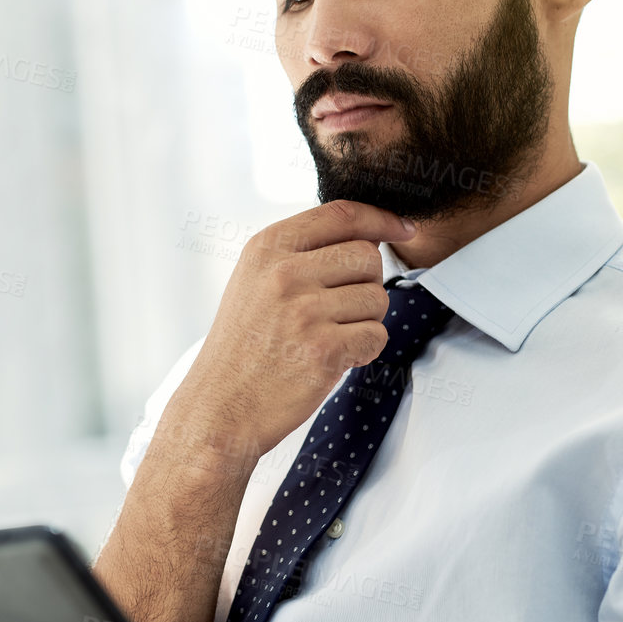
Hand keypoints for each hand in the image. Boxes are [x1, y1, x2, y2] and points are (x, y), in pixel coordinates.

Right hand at [169, 200, 414, 463]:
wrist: (219, 407)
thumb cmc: (242, 347)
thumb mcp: (254, 281)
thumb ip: (301, 253)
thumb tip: (367, 237)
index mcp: (266, 248)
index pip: (341, 214)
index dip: (381, 219)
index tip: (403, 228)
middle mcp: (284, 272)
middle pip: (367, 256)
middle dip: (367, 283)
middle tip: (340, 311)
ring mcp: (304, 310)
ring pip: (377, 297)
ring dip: (365, 320)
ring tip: (330, 337)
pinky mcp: (323, 349)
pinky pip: (376, 335)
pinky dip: (365, 350)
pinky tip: (335, 359)